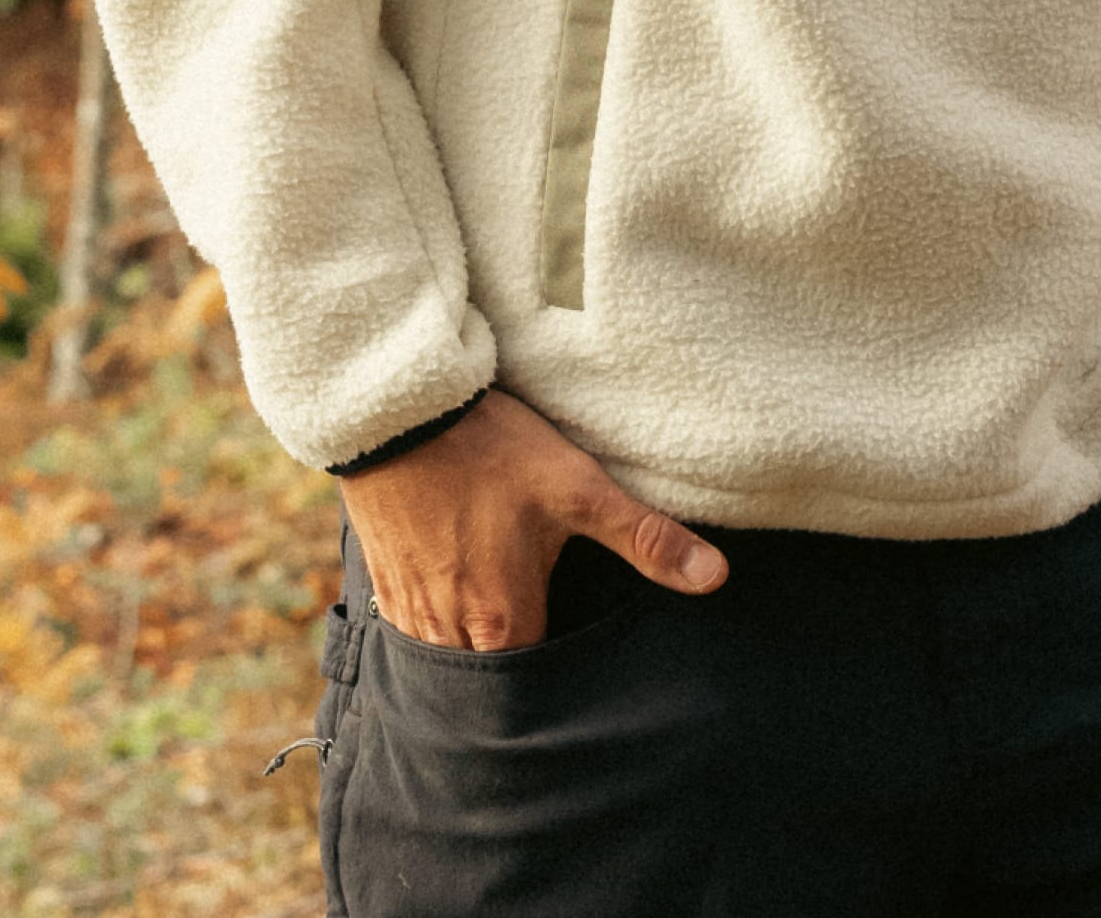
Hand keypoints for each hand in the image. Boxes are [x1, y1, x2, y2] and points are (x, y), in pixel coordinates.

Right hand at [338, 388, 728, 651]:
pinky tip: (458, 597)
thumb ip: (645, 537)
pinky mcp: (385, 583)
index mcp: (504, 622)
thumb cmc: (490, 449)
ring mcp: (410, 612)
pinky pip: (414, 631)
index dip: (565, 682)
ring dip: (475, 653)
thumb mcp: (577, 487)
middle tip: (547, 648)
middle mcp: (451, 633)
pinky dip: (438, 626)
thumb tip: (715, 577)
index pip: (541, 689)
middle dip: (518, 679)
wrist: (401, 412)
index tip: (583, 672)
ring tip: (503, 624)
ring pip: (449, 661)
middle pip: (493, 681)